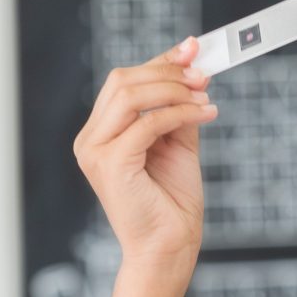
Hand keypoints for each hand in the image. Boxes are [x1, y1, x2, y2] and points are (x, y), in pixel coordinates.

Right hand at [72, 37, 216, 270]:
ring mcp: (95, 151)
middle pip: (123, 81)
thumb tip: (195, 69)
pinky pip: (147, 122)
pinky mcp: (111, 163)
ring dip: (173, 89)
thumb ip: (179, 108)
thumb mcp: (178, 144)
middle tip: (203, 75)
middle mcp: (91, 140)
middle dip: (167, 71)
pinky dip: (179, 113)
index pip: (124, 83)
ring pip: (130, 94)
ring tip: (205, 98)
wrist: (169, 247)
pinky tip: (205, 114)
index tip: (193, 50)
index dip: (159, 62)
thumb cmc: (171, 203)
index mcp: (101, 134)